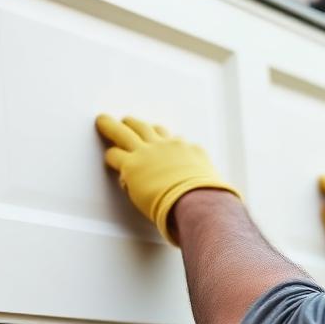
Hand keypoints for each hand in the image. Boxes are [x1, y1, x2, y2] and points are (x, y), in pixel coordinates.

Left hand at [95, 115, 240, 244]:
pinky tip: (108, 158)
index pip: (172, 139)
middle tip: (128, 121)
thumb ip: (208, 189)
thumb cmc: (208, 201)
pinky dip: (111, 156)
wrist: (199, 202)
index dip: (163, 139)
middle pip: (148, 128)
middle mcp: (168, 146)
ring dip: (112, 126)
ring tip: (103, 121)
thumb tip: (220, 202)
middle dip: (136, 124)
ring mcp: (149, 153)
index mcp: (188, 151)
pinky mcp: (133, 165)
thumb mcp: (213, 188)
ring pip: (125, 131)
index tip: (159, 138)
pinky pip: (115, 155)